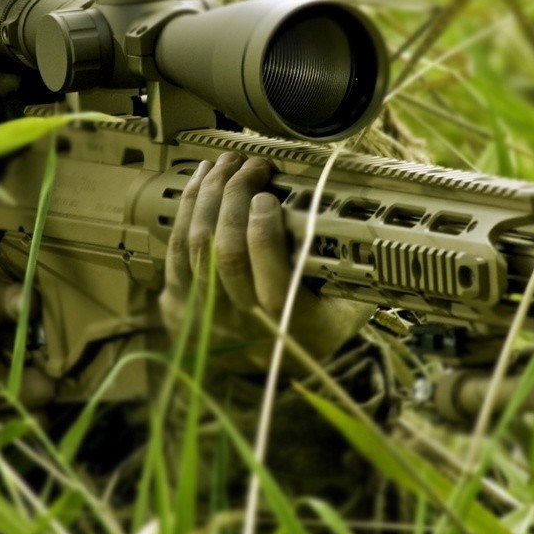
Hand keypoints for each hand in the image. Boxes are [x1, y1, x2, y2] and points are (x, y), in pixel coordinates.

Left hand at [160, 151, 373, 365]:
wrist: (264, 369)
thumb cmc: (314, 323)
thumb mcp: (347, 308)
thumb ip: (351, 275)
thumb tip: (358, 225)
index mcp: (295, 329)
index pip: (273, 289)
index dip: (265, 238)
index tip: (269, 197)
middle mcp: (245, 327)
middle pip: (227, 256)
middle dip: (234, 199)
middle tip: (251, 167)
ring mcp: (206, 316)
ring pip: (196, 248)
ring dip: (209, 196)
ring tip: (226, 164)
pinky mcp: (178, 301)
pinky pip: (175, 249)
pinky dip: (187, 209)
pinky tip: (201, 180)